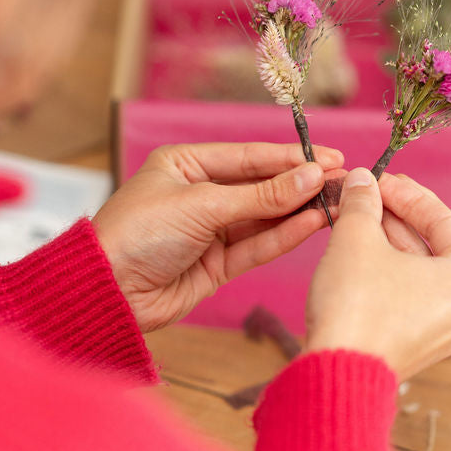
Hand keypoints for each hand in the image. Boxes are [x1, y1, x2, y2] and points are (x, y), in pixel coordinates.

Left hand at [92, 143, 343, 332]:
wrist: (107, 292)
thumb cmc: (137, 234)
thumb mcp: (203, 205)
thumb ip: (261, 195)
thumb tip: (311, 176)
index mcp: (185, 165)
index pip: (249, 157)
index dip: (290, 158)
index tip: (331, 157)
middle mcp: (200, 194)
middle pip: (261, 187)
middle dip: (301, 184)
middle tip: (344, 180)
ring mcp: (210, 231)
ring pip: (264, 217)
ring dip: (299, 210)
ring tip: (338, 201)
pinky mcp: (217, 265)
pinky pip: (257, 245)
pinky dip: (285, 235)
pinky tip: (313, 223)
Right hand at [306, 168, 450, 379]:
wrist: (337, 375)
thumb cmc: (356, 307)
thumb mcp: (356, 238)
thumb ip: (364, 202)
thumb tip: (362, 180)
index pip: (442, 219)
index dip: (405, 193)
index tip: (376, 179)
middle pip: (440, 244)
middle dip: (404, 216)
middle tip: (375, 194)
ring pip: (426, 270)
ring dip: (394, 241)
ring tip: (361, 218)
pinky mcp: (426, 345)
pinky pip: (418, 295)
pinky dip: (395, 270)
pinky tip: (366, 250)